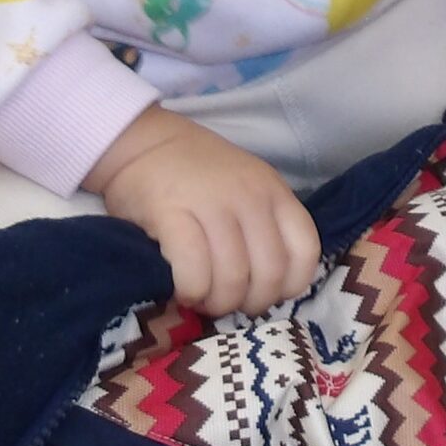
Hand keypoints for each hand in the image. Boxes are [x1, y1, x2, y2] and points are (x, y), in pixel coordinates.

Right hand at [88, 109, 322, 316]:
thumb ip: (263, 224)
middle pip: (270, 273)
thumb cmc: (195, 172)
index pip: (305, 252)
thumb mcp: (245, 187)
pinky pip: (194, 271)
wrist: (141, 142)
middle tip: (227, 303)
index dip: (289, 285)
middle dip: (250, 303)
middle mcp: (250, 197)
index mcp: (274, 192)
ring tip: (202, 299)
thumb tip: (266, 286)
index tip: (265, 292)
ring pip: (233, 278)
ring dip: (218, 303)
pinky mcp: (172, 214)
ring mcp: (212, 204)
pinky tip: (184, 291)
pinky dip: (192, 291)